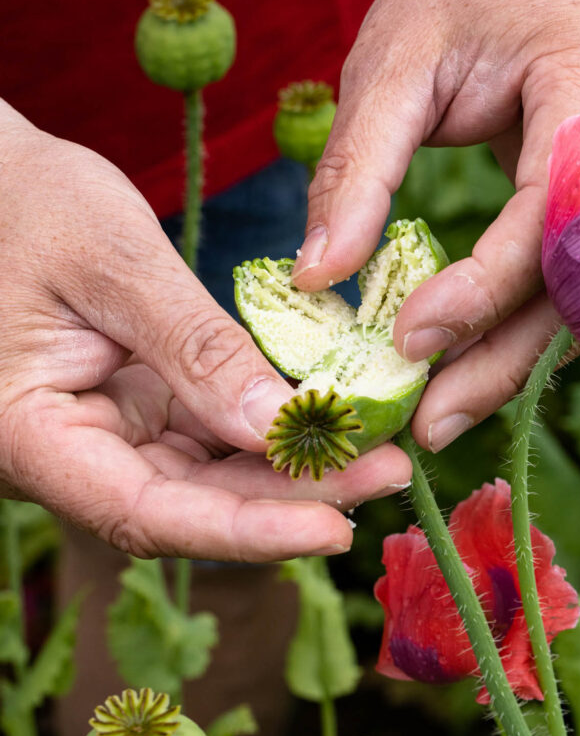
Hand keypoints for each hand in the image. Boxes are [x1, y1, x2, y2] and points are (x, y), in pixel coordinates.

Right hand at [0, 103, 410, 558]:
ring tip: (376, 449)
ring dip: (289, 468)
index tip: (333, 527)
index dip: (243, 532)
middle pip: (188, 503)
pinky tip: (327, 414)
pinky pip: (206, 431)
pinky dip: (265, 424)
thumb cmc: (28, 203)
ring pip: (206, 475)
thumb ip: (192, 346)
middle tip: (386, 473)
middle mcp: (68, 452)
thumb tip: (275, 423)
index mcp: (30, 435)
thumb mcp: (113, 263)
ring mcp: (106, 430)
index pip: (144, 511)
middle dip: (290, 497)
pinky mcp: (137, 403)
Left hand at [292, 0, 579, 450]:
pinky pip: (574, 293)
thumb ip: (359, 169)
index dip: (486, 285)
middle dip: (501, 358)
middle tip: (422, 424)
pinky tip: (463, 375)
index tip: (404, 338)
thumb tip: (318, 277)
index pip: (556, 213)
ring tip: (433, 420)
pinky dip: (518, 338)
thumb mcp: (392, 64)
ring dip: (510, 366)